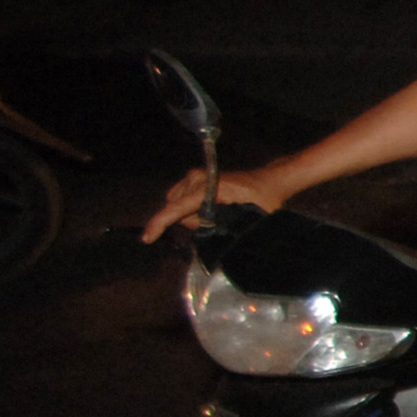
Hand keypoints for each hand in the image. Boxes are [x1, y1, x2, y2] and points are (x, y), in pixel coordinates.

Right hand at [141, 165, 289, 242]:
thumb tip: (208, 238)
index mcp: (208, 187)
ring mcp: (193, 178)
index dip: (160, 224)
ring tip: (218, 216)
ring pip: (177, 207)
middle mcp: (196, 178)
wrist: (268, 180)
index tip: (147, 238)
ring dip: (191, 217)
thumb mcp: (251, 218)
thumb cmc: (264, 198)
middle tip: (217, 224)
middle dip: (189, 222)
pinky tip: (212, 212)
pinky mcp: (194, 180)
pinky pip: (182, 202)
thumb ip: (227, 228)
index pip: (177, 207)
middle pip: (176, 210)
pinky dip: (191, 211)